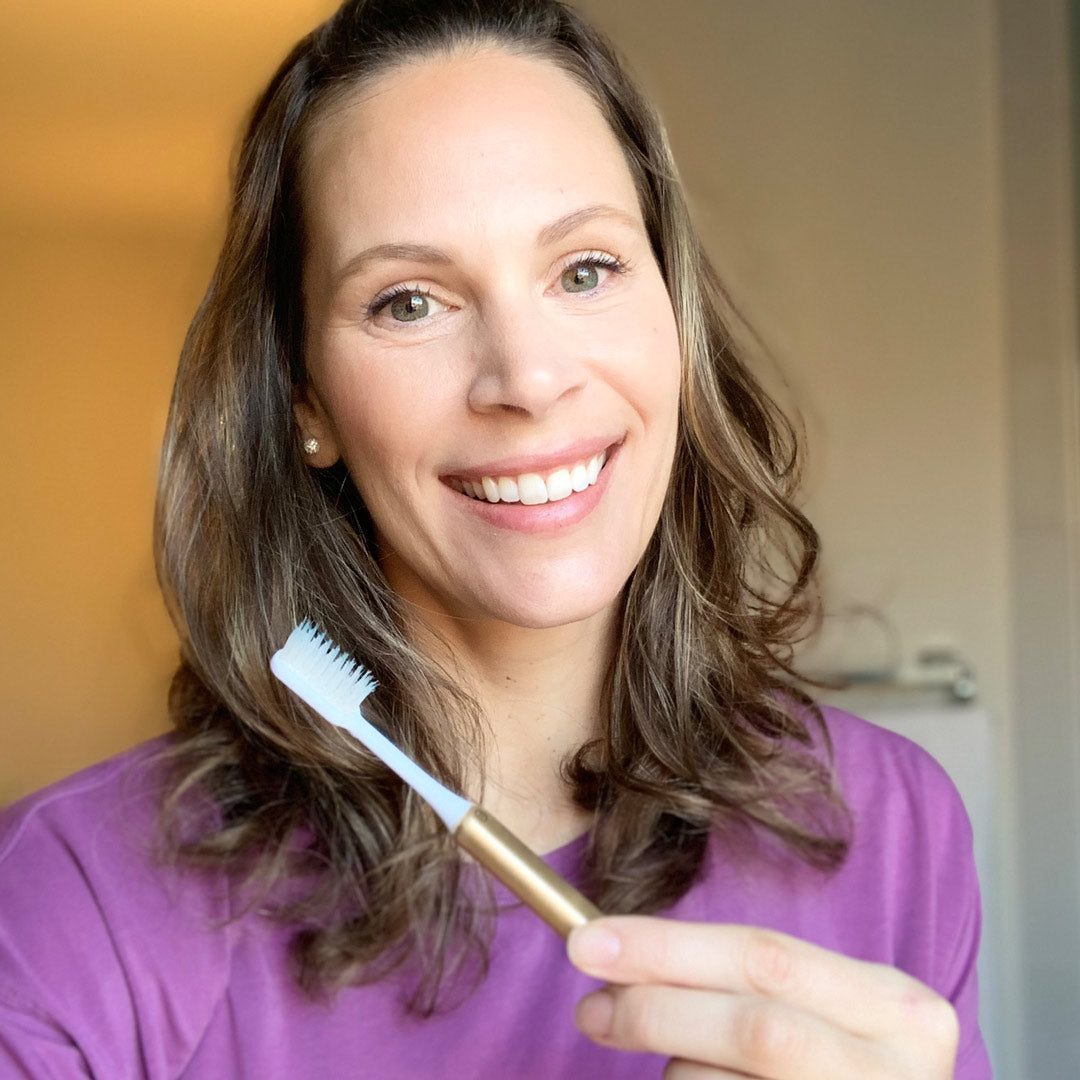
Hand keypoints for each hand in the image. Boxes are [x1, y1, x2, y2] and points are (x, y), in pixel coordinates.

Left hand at [567, 916, 957, 1078]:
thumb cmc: (836, 1074)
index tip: (587, 943)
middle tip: (591, 1009)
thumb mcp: (821, 1020)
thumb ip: (742, 986)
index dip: (668, 947)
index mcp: (900, 1010)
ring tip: (678, 1074)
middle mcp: (901, 1073)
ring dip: (680, 1077)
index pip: (766, 957)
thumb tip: (613, 955)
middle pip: (755, 1028)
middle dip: (658, 1010)